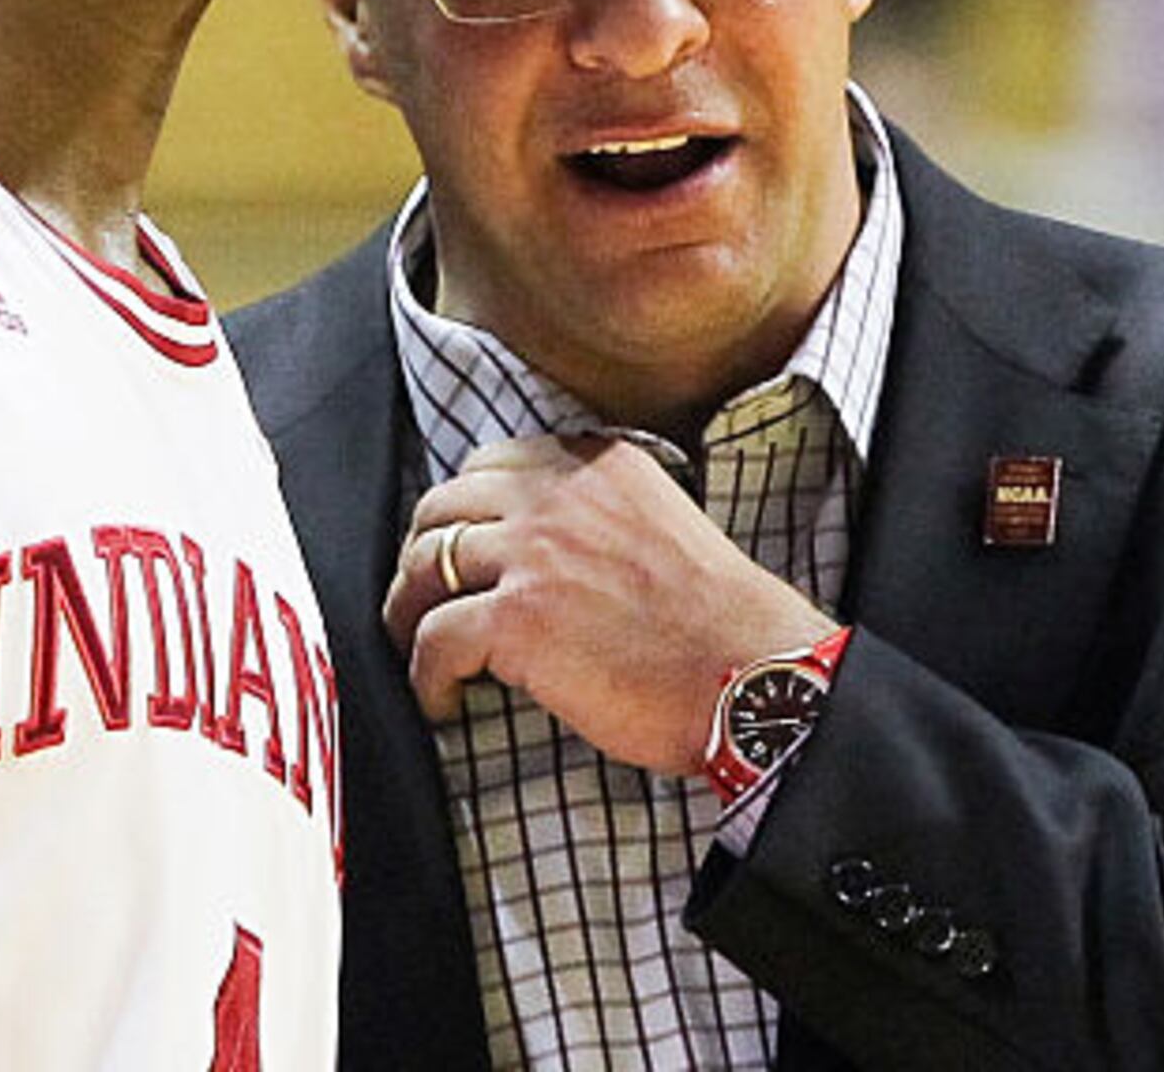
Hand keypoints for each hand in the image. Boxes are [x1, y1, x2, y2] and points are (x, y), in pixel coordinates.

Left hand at [387, 433, 834, 774]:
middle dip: (421, 554)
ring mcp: (534, 554)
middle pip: (442, 505)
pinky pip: (434, 639)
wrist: (754, 677)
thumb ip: (603, 515)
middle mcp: (558, 497)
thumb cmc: (721, 626)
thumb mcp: (665, 524)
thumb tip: (552, 548)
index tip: (459, 547)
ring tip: (417, 648)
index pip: (492, 464)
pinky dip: (425, 675)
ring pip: (425, 566)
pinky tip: (440, 699)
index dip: (462, 508)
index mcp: (598, 466)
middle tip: (421, 599)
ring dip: (409, 612)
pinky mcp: (518, 620)